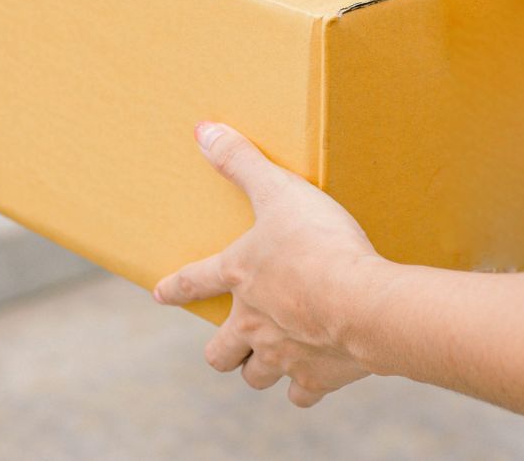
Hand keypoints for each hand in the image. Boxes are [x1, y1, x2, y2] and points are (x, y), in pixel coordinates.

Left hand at [153, 122, 383, 406]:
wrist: (362, 303)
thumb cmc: (319, 243)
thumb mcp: (279, 190)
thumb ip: (242, 161)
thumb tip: (202, 129)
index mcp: (239, 276)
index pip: (194, 281)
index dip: (175, 286)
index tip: (161, 293)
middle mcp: (252, 323)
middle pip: (220, 352)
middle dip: (222, 349)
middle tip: (229, 342)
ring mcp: (282, 355)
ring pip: (255, 376)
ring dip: (259, 368)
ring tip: (272, 358)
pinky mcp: (317, 377)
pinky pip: (302, 394)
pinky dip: (305, 386)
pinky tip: (315, 376)